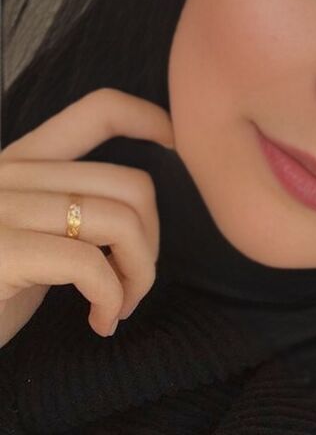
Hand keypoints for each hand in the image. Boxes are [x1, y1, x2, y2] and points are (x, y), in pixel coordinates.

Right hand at [0, 87, 173, 345]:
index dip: (148, 118)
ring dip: (139, 274)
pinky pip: (90, 264)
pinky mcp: (1, 253)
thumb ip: (70, 208)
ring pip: (121, 223)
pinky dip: (112, 297)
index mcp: (21, 162)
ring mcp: (3, 212)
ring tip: (119, 306)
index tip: (178, 143)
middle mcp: (11, 175)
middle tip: (134, 283)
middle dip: (152, 240)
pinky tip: (100, 322)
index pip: (96, 112)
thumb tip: (137, 211)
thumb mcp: (28, 232)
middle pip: (131, 183)